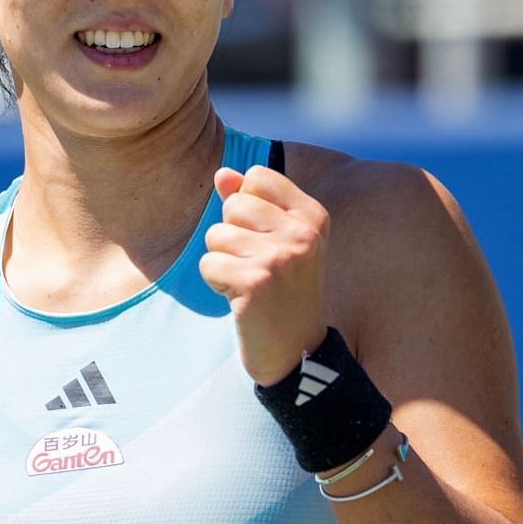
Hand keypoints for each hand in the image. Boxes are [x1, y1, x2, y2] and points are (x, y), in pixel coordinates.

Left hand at [198, 165, 329, 384]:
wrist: (295, 350)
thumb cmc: (284, 290)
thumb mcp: (279, 240)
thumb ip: (252, 202)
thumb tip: (223, 173)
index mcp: (313, 216)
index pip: (257, 177)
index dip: (247, 206)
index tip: (265, 238)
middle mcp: (303, 233)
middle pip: (234, 204)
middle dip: (232, 235)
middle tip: (255, 266)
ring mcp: (281, 258)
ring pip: (216, 235)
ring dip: (223, 261)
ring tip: (248, 283)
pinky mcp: (255, 283)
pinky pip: (209, 263)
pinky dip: (216, 283)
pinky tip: (240, 299)